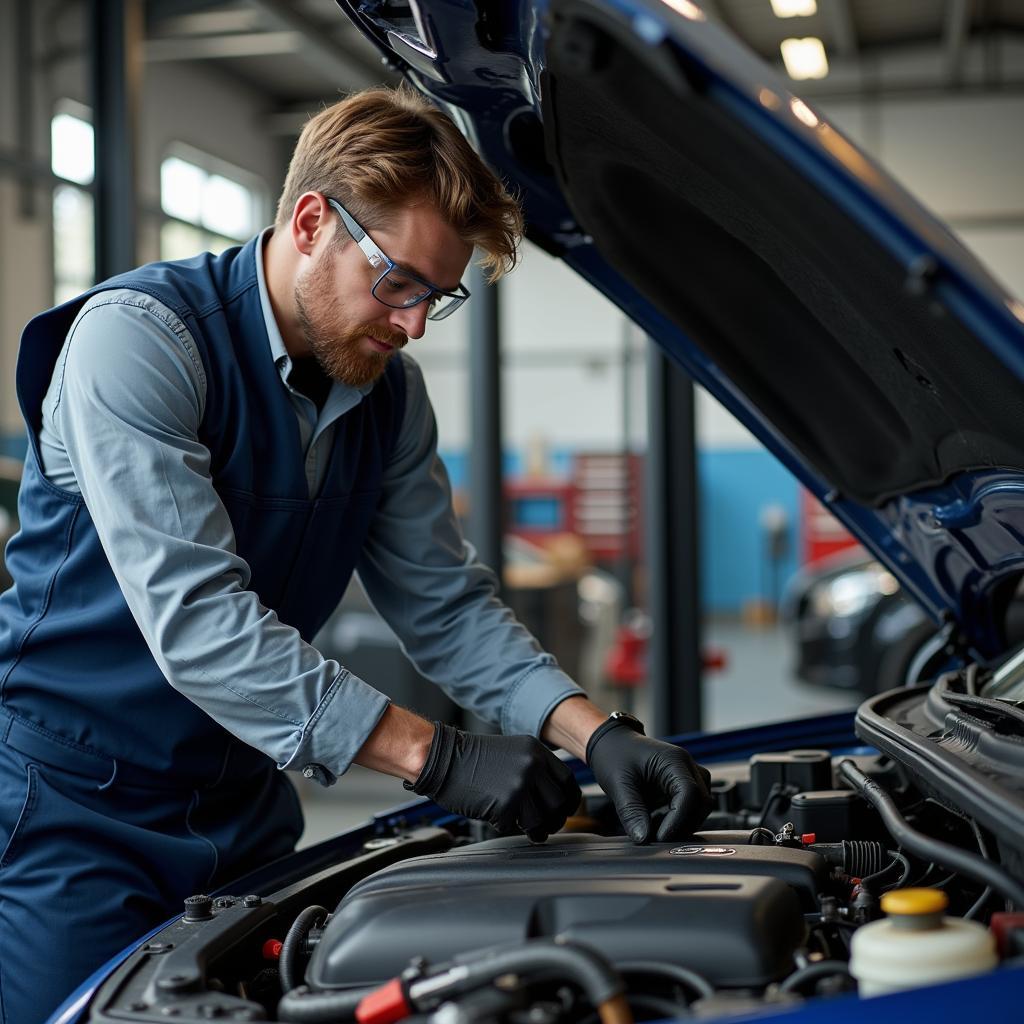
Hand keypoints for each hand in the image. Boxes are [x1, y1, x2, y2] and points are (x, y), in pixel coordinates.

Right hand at [406, 723, 581, 841]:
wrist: (442, 758)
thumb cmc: (471, 759)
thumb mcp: (512, 752)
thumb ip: (534, 770)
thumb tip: (552, 799)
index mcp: (536, 751)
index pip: (567, 780)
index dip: (569, 800)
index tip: (565, 810)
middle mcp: (532, 765)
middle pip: (559, 803)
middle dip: (555, 820)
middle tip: (547, 827)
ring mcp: (519, 785)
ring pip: (541, 820)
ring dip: (536, 830)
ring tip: (529, 831)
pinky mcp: (505, 804)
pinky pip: (515, 826)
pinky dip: (508, 826)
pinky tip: (497, 817)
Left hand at [587, 720, 711, 842]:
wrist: (612, 743)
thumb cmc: (614, 755)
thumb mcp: (618, 784)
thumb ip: (631, 811)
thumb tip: (643, 839)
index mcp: (674, 760)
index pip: (690, 794)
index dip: (678, 820)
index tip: (659, 837)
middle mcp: (686, 766)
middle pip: (701, 803)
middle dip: (682, 825)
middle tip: (655, 837)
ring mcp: (687, 775)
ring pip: (700, 807)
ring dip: (681, 823)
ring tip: (653, 827)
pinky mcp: (683, 784)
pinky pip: (691, 806)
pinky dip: (677, 819)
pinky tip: (656, 821)